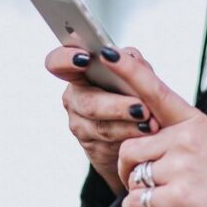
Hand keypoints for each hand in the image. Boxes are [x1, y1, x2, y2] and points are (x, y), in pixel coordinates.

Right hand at [45, 45, 160, 195]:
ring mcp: (79, 124)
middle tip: (141, 108)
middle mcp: (74, 98)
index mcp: (78, 73)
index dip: (65, 60)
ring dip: (128, 127)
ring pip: (101, 127)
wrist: (135, 127)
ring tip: (149, 125)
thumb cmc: (131, 93)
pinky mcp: (91, 148)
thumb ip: (132, 62)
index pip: (57, 62)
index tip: (84, 60)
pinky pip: (109, 145)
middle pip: (88, 103)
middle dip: (117, 107)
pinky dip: (129, 140)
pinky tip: (144, 137)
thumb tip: (128, 57)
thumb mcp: (134, 72)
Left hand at [99, 46, 206, 206]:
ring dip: (138, 190)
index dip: (129, 71)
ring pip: (133, 175)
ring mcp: (181, 166)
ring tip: (160, 197)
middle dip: (130, 167)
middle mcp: (185, 138)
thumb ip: (180, 133)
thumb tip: (149, 133)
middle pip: (130, 145)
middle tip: (144, 181)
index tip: (109, 54)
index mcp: (194, 121)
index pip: (155, 90)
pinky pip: (136, 201)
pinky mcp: (177, 196)